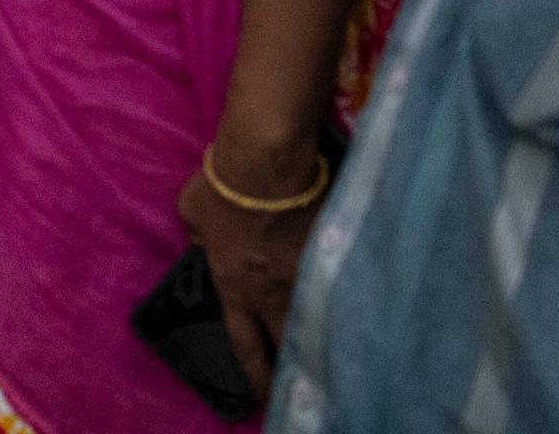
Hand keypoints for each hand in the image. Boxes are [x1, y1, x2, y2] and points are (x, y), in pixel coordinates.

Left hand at [176, 142, 324, 403]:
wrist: (266, 164)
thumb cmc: (222, 185)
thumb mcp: (192, 210)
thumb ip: (199, 232)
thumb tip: (203, 239)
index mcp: (236, 286)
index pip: (245, 342)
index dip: (256, 372)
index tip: (265, 395)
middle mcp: (274, 293)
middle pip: (287, 342)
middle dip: (297, 367)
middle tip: (309, 385)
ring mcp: (307, 276)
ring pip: (320, 320)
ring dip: (328, 337)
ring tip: (341, 354)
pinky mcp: (334, 255)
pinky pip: (344, 286)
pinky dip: (350, 297)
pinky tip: (366, 310)